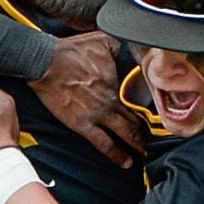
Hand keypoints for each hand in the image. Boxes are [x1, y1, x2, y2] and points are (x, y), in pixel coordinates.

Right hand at [30, 31, 143, 160]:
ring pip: (125, 136)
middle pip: (136, 122)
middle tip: (155, 140)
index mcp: (118, 85)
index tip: (158, 118)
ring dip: (137, 146)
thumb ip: (120, 45)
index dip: (151, 111)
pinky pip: (104, 145)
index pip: (141, 102)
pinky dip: (117, 155)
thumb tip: (131, 43)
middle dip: (147, 132)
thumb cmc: (72, 51)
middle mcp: (111, 103)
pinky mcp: (82, 125)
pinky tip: (126, 163)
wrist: (45, 62)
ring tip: (144, 154)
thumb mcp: (102, 41)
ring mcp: (98, 116)